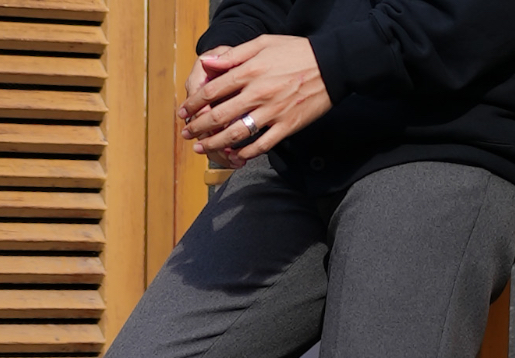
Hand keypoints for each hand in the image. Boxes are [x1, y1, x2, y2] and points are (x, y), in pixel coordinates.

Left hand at [178, 36, 332, 167]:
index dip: (194, 103)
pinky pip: (262, 145)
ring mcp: (273, 112)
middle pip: (220, 115)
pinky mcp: (287, 126)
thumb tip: (208, 64)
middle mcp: (258, 93)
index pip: (213, 91)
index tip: (184, 112)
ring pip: (237, 133)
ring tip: (203, 149)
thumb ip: (233, 56)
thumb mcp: (262, 44)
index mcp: (250, 71)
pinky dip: (246, 153)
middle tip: (187, 135)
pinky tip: (235, 156)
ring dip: (217, 143)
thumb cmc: (295, 52)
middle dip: (199, 127)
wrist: (330, 66)